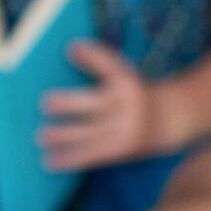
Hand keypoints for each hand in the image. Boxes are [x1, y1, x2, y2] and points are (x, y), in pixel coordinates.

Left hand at [40, 40, 164, 171]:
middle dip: (70, 105)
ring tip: (40, 137)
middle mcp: (127, 107)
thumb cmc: (133, 92)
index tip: (71, 48)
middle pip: (96, 105)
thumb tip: (68, 51)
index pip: (110, 67)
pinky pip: (93, 155)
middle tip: (44, 104)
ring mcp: (125, 131)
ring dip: (64, 137)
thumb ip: (99, 63)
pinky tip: (49, 162)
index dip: (93, 57)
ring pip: (91, 135)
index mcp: (127, 83)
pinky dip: (70, 159)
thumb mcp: (122, 74)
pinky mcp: (121, 150)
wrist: (170, 119)